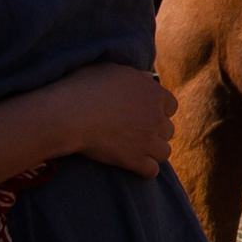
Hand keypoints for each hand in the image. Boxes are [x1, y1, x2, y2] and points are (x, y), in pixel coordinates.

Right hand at [45, 62, 174, 176]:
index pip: (171, 107)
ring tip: (139, 152)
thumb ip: (135, 76)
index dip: (159, 112)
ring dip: (153, 153)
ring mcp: (147, 139)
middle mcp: (155, 116)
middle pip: (168, 130)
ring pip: (164, 152)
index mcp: (153, 93)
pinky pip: (151, 170)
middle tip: (138, 134)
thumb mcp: (114, 70)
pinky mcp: (134, 159)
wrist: (70, 113)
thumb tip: (147, 77)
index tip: (145, 115)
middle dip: (156, 133)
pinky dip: (145, 170)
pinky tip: (136, 167)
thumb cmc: (86, 87)